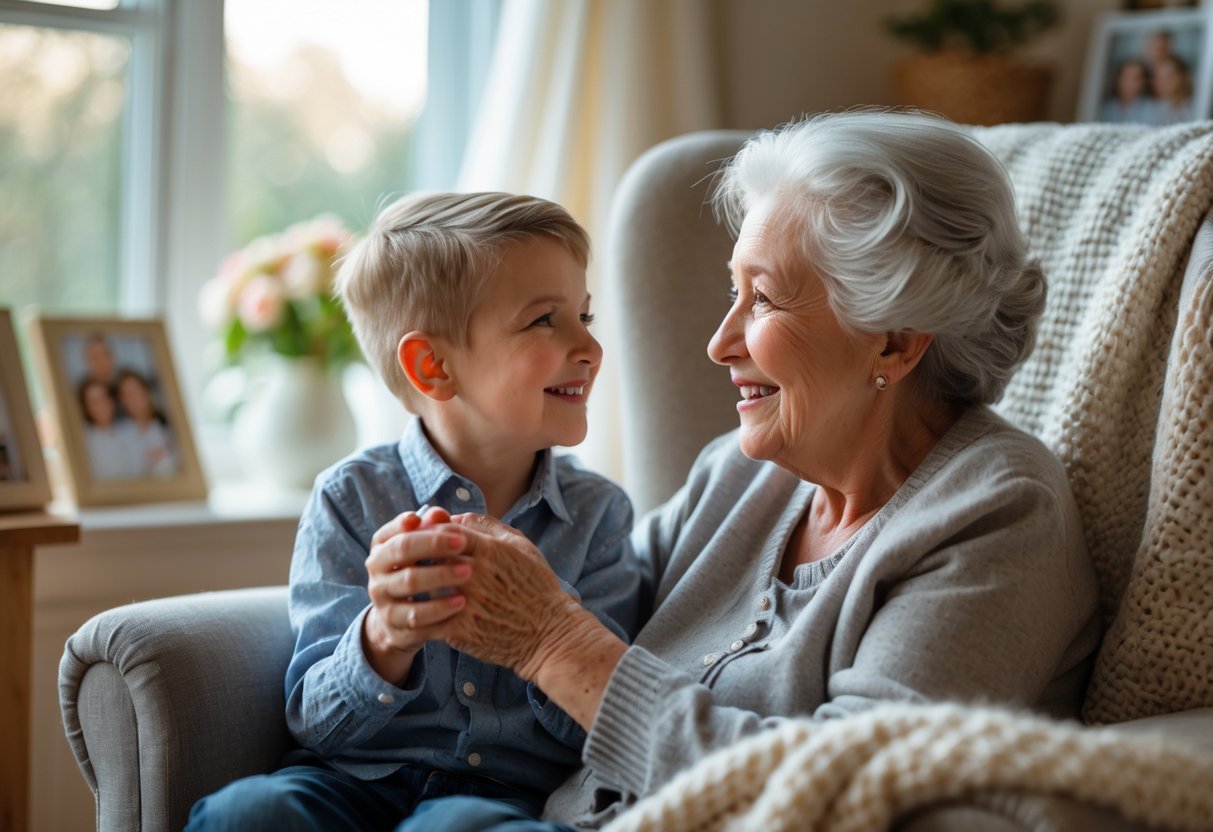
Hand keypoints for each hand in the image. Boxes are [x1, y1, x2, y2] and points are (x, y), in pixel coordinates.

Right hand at [362, 506, 469, 680]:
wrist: (398, 621)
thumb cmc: (417, 573)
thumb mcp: (420, 552)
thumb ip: (430, 530)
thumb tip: (438, 513)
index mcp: (381, 548)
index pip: (392, 530)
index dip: (414, 523)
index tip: (440, 518)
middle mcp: (376, 570)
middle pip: (402, 551)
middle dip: (433, 544)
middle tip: (463, 542)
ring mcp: (382, 598)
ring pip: (410, 583)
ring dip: (441, 575)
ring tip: (469, 571)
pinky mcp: (394, 624)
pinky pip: (417, 616)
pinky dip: (440, 608)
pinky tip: (461, 602)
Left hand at [376, 513, 628, 728]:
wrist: (549, 634)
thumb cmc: (537, 587)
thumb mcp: (521, 546)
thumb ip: (488, 527)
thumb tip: (457, 517)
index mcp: (490, 549)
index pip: (445, 531)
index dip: (429, 531)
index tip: (422, 535)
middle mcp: (475, 573)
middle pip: (430, 556)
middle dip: (416, 554)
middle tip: (409, 557)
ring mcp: (466, 602)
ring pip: (424, 586)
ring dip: (414, 583)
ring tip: (411, 582)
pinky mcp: (460, 630)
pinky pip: (427, 619)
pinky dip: (418, 613)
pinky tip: (418, 610)